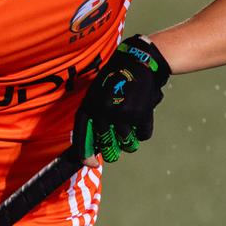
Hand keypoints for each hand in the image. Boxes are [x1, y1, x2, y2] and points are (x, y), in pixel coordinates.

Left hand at [73, 35, 171, 163]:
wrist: (139, 61)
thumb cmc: (116, 77)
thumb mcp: (97, 92)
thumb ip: (93, 114)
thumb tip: (93, 142)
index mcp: (90, 105)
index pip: (82, 135)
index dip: (84, 153)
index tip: (91, 164)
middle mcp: (103, 112)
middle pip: (106, 144)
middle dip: (112, 150)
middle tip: (115, 149)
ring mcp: (122, 114)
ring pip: (126, 142)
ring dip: (129, 139)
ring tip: (130, 124)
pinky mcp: (140, 115)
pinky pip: (142, 135)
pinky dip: (143, 130)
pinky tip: (142, 116)